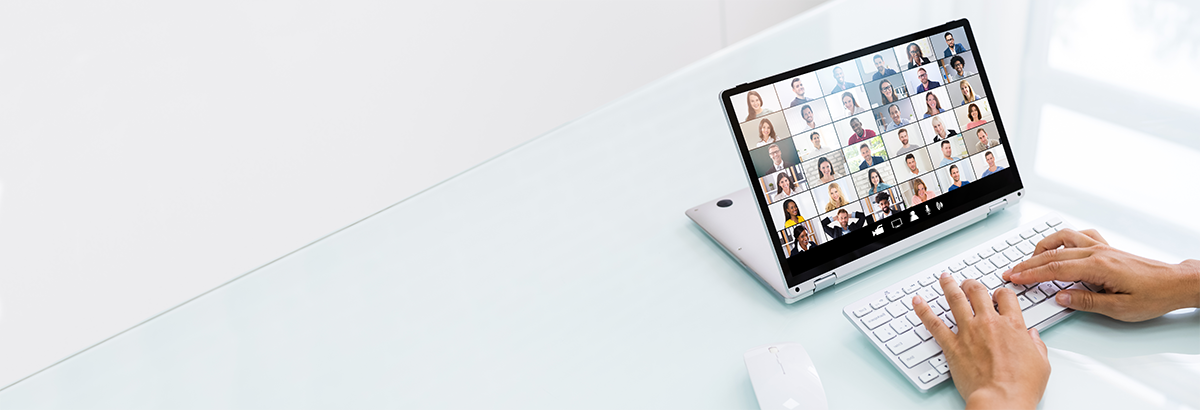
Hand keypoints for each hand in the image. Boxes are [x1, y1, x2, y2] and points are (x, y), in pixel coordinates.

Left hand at [913, 273, 1048, 409]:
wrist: (1001, 399)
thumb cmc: (1021, 386)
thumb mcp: (1041, 363)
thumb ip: (1036, 345)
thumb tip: (1033, 337)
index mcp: (1013, 325)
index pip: (1006, 298)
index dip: (1001, 293)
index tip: (998, 294)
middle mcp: (989, 323)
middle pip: (978, 292)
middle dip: (972, 284)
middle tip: (967, 282)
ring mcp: (968, 332)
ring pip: (955, 300)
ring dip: (949, 286)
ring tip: (944, 278)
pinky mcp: (952, 346)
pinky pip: (934, 324)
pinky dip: (923, 311)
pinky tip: (917, 302)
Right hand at [1002, 228, 1199, 321]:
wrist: (1175, 283)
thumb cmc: (1152, 296)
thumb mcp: (1118, 309)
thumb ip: (1086, 302)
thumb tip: (1060, 297)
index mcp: (1098, 267)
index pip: (1054, 269)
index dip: (1030, 274)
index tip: (1014, 278)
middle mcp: (1097, 253)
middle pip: (1053, 254)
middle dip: (1028, 263)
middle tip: (1012, 271)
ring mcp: (1102, 248)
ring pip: (1063, 239)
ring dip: (1043, 247)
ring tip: (1030, 258)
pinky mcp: (1107, 248)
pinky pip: (1080, 235)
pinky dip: (1064, 239)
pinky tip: (1060, 246)